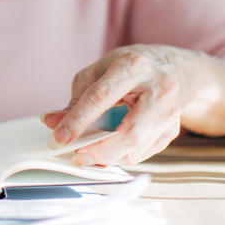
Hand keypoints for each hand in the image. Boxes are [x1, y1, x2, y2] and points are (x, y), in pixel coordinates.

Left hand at [42, 45, 190, 165]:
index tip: (59, 137)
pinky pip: (143, 153)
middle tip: (77, 157)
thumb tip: (52, 122)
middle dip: (99, 150)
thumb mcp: (95, 74)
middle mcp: (158, 89)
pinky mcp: (172, 130)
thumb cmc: (125, 70)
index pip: (102, 97)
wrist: (166, 69)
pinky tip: (106, 153)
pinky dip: (120, 157)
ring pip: (138, 146)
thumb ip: (75, 101)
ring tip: (87, 156)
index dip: (78, 120)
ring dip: (108, 158)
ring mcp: (169, 112)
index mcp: (133, 67)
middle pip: (130, 131)